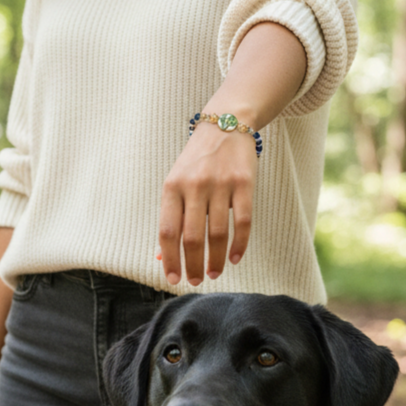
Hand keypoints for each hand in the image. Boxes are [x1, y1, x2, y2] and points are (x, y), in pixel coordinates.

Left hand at [158, 121, 255, 285]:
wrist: (225, 125)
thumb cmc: (196, 162)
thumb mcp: (176, 183)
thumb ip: (171, 218)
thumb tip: (161, 257)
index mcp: (172, 187)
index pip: (168, 231)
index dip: (169, 259)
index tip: (173, 279)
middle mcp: (195, 185)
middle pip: (193, 237)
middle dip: (193, 265)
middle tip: (195, 281)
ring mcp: (221, 184)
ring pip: (218, 233)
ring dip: (216, 259)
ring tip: (214, 273)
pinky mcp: (244, 183)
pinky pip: (243, 221)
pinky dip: (240, 244)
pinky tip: (236, 258)